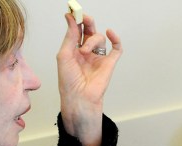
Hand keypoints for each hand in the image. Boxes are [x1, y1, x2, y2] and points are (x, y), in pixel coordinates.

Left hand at [57, 12, 122, 145]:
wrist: (79, 98)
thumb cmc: (68, 81)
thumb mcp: (64, 54)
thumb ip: (69, 35)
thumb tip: (70, 17)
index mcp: (74, 49)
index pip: (77, 30)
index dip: (76, 20)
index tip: (73, 12)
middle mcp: (87, 52)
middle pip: (90, 30)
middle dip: (87, 22)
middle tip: (84, 18)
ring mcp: (99, 57)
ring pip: (99, 38)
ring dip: (92, 40)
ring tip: (84, 51)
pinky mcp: (110, 63)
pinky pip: (117, 48)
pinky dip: (116, 39)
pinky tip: (110, 33)